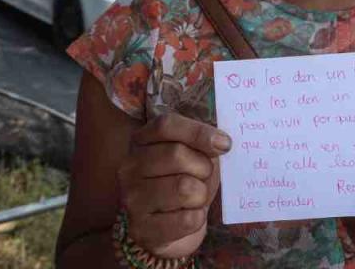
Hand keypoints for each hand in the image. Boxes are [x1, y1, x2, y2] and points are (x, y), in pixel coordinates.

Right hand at [117, 113, 231, 256]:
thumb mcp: (196, 155)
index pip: (166, 125)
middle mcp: (129, 167)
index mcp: (142, 141)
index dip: (198, 132)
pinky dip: (197, 218)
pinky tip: (186, 216)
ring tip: (193, 198)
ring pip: (184, 188)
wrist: (172, 229)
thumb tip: (221, 143)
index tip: (225, 144)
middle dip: (203, 167)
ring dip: (201, 195)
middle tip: (203, 177)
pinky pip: (187, 219)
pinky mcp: (142, 229)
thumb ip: (204, 143)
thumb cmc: (187, 181)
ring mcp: (131, 199)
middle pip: (177, 154)